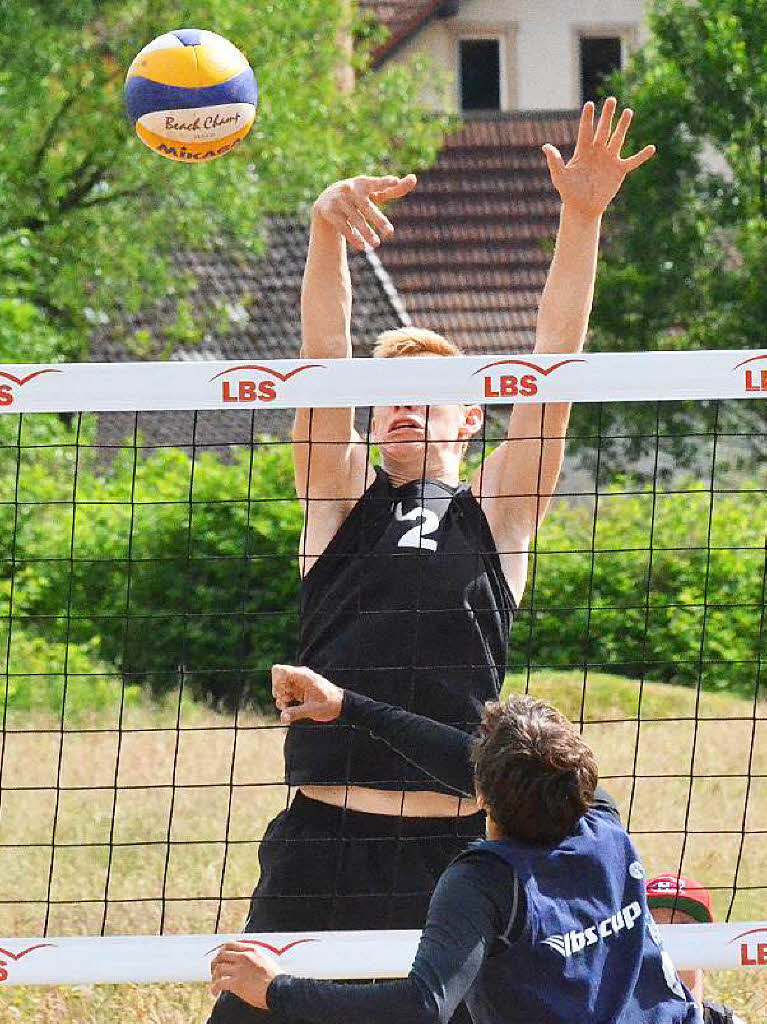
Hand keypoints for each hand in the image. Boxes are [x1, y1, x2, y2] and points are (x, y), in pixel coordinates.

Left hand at [210, 941, 282, 1008]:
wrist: (279, 989)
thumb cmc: (275, 978)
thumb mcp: (265, 960)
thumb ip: (254, 957)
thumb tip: (247, 961)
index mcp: (252, 950)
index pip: (230, 944)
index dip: (222, 951)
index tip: (220, 957)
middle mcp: (244, 957)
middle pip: (221, 955)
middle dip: (215, 963)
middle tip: (214, 971)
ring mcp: (240, 969)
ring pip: (219, 968)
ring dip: (214, 977)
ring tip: (215, 983)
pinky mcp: (237, 983)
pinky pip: (219, 984)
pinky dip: (214, 988)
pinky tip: (215, 993)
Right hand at [272, 664, 343, 724]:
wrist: (340, 705)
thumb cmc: (329, 704)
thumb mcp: (312, 710)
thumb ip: (296, 713)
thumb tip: (282, 718)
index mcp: (303, 676)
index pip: (280, 671)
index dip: (276, 683)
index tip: (283, 695)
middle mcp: (299, 676)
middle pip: (277, 678)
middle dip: (277, 691)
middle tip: (285, 703)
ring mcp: (298, 682)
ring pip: (280, 686)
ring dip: (281, 698)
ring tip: (287, 708)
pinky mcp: (299, 689)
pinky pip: (286, 692)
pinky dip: (285, 700)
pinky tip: (290, 708)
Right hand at [312, 174, 416, 249]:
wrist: (326, 200)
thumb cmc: (358, 196)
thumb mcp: (374, 192)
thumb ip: (393, 189)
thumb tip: (414, 179)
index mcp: (363, 183)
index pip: (376, 184)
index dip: (385, 183)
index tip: (395, 181)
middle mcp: (351, 191)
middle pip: (367, 208)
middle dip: (378, 220)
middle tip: (390, 233)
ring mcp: (339, 201)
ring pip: (356, 220)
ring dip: (366, 232)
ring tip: (376, 244)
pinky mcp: (330, 212)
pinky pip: (343, 227)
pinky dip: (353, 237)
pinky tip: (362, 246)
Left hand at [542, 97, 655, 218]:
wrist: (582, 208)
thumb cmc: (569, 192)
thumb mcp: (560, 176)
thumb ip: (554, 161)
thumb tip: (545, 146)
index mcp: (583, 151)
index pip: (585, 130)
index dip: (587, 118)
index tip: (589, 104)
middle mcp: (597, 152)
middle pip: (603, 129)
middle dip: (607, 115)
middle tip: (611, 100)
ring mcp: (609, 159)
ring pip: (618, 139)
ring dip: (623, 126)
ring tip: (628, 111)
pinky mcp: (619, 170)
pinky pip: (633, 161)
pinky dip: (642, 156)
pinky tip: (651, 148)